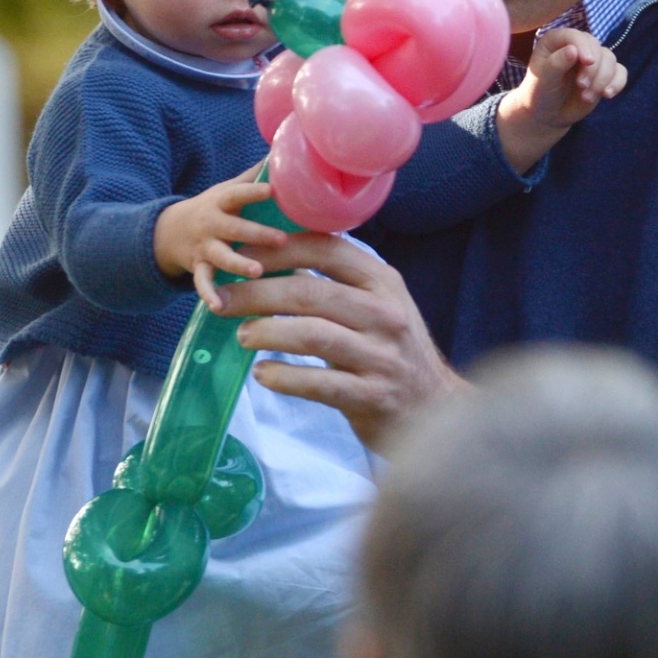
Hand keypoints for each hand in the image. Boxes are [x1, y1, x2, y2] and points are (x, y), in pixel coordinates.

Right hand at [153, 165, 286, 308]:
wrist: (171, 231)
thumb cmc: (215, 207)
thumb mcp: (229, 188)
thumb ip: (254, 174)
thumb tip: (280, 147)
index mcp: (222, 202)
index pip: (238, 194)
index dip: (253, 192)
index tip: (272, 190)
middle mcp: (212, 224)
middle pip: (234, 228)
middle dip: (256, 234)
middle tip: (281, 239)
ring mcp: (204, 247)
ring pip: (221, 257)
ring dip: (238, 264)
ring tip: (257, 272)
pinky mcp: (198, 268)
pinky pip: (203, 284)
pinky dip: (209, 295)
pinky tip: (218, 306)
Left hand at [214, 234, 464, 451]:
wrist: (435, 407)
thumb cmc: (396, 351)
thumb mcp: (381, 306)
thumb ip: (341, 283)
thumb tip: (279, 256)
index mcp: (385, 284)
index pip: (328, 251)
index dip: (280, 250)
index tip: (243, 256)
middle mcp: (386, 315)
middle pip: (309, 294)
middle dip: (256, 293)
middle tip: (222, 299)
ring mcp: (380, 357)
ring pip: (310, 335)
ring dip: (265, 332)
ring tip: (242, 335)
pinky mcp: (370, 396)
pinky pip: (316, 383)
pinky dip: (282, 377)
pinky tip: (263, 374)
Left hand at [495, 27, 628, 172]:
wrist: (548, 113)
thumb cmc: (540, 93)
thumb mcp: (542, 79)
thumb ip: (556, 64)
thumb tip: (573, 50)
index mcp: (557, 40)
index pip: (575, 36)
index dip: (584, 47)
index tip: (588, 62)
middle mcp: (577, 45)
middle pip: (596, 48)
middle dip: (593, 69)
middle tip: (582, 87)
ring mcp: (593, 59)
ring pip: (610, 59)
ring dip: (602, 80)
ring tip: (586, 97)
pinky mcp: (604, 73)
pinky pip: (620, 72)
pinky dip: (617, 83)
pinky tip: (607, 95)